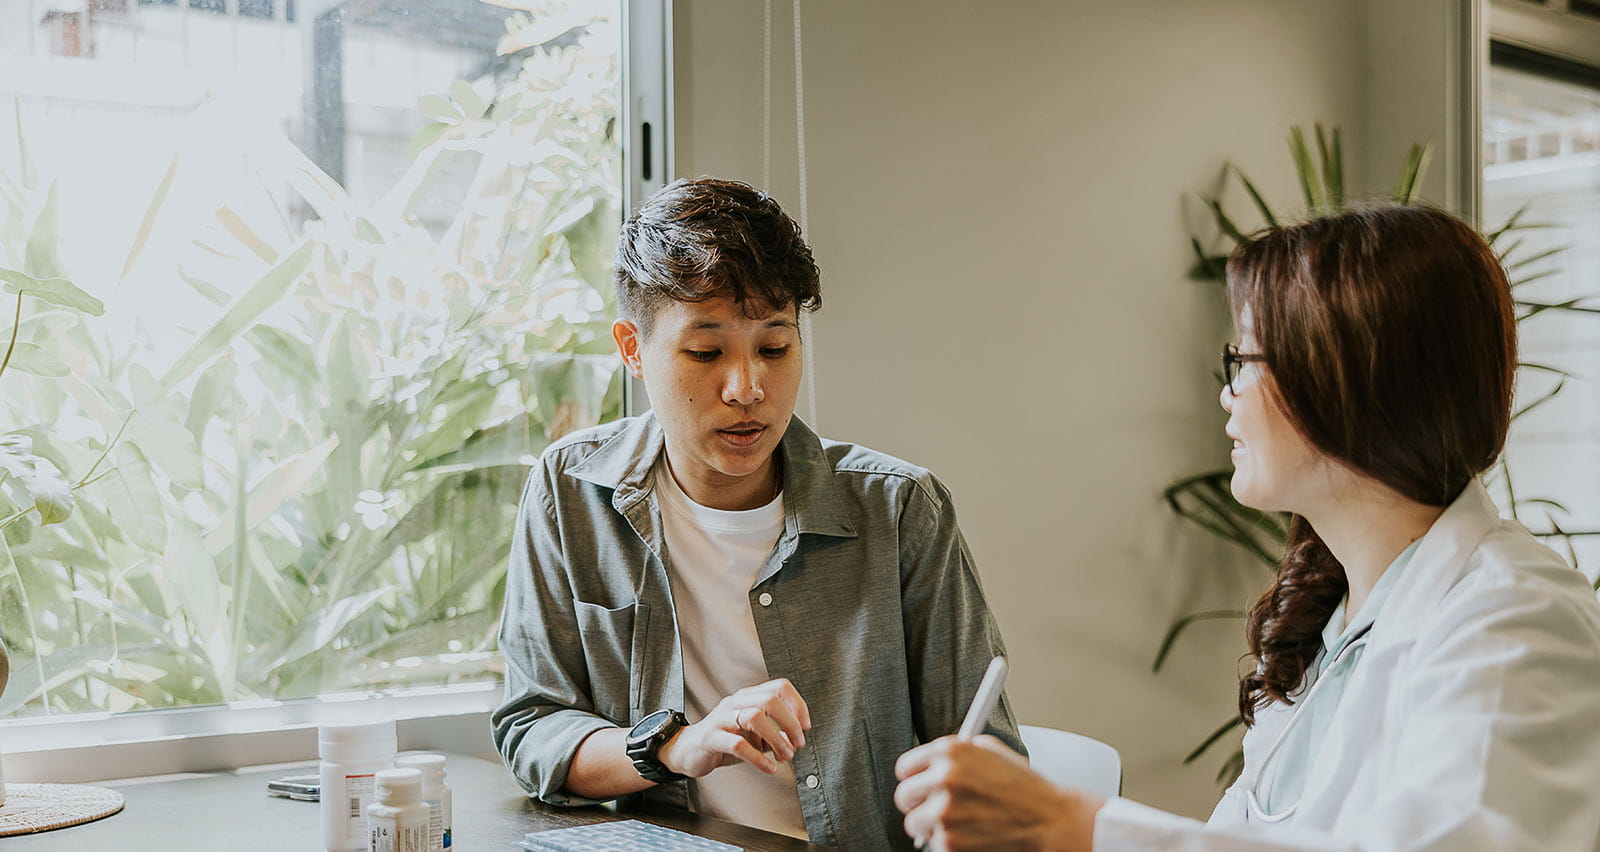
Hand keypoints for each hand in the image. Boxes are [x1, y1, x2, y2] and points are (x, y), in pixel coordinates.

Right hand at [657, 678, 812, 778]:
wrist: (687, 751)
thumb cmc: (723, 741)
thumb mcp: (753, 736)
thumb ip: (774, 734)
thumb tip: (796, 738)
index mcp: (747, 697)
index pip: (778, 687)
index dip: (797, 704)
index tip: (806, 726)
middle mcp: (735, 702)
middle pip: (769, 700)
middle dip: (790, 723)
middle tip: (798, 744)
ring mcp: (721, 718)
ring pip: (754, 717)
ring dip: (776, 739)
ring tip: (785, 756)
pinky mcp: (711, 737)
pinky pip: (737, 744)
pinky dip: (758, 757)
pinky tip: (769, 767)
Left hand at [894, 735, 1103, 851]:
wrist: (1048, 820)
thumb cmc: (1024, 787)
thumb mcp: (990, 751)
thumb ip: (956, 753)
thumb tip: (931, 761)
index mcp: (950, 751)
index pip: (905, 767)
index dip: (914, 778)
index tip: (921, 785)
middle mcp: (944, 778)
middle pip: (904, 796)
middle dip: (919, 803)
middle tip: (936, 807)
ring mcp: (944, 812)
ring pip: (914, 824)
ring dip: (931, 826)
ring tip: (958, 822)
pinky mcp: (949, 842)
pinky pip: (933, 844)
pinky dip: (949, 843)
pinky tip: (971, 834)